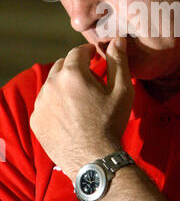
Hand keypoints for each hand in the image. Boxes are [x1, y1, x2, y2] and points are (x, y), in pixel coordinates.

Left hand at [30, 37, 133, 181]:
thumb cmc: (110, 123)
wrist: (93, 160)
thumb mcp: (121, 91)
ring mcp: (41, 103)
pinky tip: (69, 114)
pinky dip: (55, 102)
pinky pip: (45, 102)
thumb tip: (118, 40)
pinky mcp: (36, 119)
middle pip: (62, 65)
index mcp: (73, 74)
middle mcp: (52, 84)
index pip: (77, 52)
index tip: (95, 57)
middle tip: (90, 80)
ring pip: (52, 83)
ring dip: (64, 84)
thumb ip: (118, 62)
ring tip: (80, 98)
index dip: (88, 52)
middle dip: (76, 67)